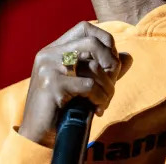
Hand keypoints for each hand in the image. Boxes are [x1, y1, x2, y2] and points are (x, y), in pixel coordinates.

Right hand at [18, 21, 132, 146]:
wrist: (37, 136)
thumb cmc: (61, 110)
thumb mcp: (83, 85)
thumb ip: (103, 70)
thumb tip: (128, 56)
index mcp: (54, 50)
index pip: (85, 28)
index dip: (105, 40)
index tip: (111, 64)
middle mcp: (49, 54)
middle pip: (92, 42)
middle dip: (110, 63)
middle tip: (112, 84)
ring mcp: (49, 67)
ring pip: (94, 66)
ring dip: (108, 88)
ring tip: (104, 102)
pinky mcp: (52, 85)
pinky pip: (90, 86)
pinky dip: (100, 99)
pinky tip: (96, 110)